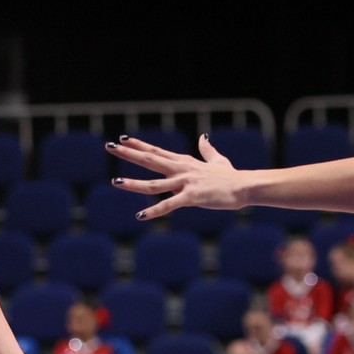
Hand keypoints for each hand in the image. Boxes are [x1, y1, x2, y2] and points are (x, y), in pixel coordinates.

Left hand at [109, 133, 244, 221]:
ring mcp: (185, 183)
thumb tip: (203, 137)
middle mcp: (181, 169)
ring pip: (154, 184)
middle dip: (128, 154)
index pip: (156, 151)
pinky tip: (140, 215)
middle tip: (109, 147)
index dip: (139, 145)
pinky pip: (169, 205)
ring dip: (133, 184)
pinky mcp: (191, 197)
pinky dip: (154, 211)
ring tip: (115, 182)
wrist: (244, 186)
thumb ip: (207, 150)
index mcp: (184, 162)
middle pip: (150, 160)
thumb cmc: (230, 176)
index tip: (122, 139)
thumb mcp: (217, 160)